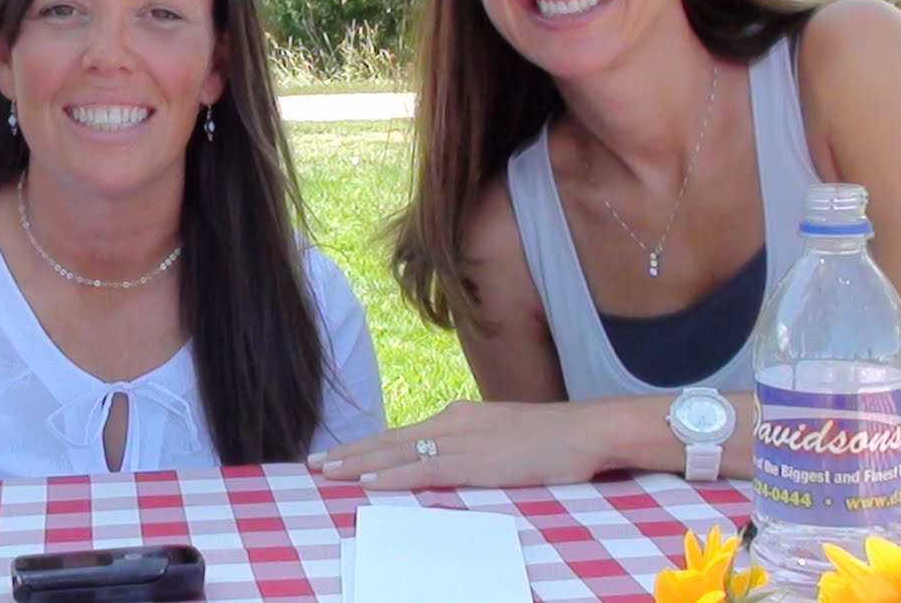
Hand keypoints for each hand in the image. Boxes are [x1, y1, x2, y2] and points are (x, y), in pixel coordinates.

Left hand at [307, 399, 611, 490]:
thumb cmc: (553, 438)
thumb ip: (474, 447)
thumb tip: (452, 461)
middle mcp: (452, 423)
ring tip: (326, 472)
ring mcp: (460, 441)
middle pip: (389, 440)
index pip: (402, 433)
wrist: (586, 430)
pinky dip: (389, 476)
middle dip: (350, 453)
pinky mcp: (472, 462)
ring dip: (358, 464)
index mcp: (459, 417)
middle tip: (313, 464)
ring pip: (396, 453)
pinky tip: (366, 482)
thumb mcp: (503, 438)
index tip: (338, 452)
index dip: (368, 445)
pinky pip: (421, 470)